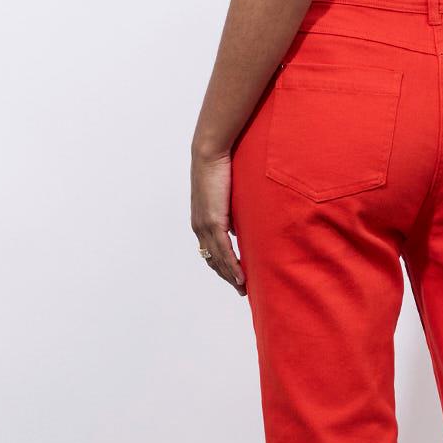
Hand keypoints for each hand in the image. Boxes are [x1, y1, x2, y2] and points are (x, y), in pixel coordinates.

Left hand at [191, 146, 246, 295]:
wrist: (209, 153)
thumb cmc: (219, 169)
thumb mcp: (226, 196)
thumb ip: (230, 215)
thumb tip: (238, 229)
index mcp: (201, 222)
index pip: (210, 252)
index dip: (222, 266)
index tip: (234, 277)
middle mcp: (200, 227)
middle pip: (213, 260)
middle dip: (227, 276)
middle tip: (241, 289)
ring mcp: (205, 226)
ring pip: (218, 260)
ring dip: (231, 276)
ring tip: (243, 289)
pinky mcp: (213, 222)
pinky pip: (224, 251)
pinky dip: (232, 266)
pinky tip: (241, 278)